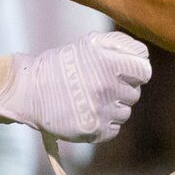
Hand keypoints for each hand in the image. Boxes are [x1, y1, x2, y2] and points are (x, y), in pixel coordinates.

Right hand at [0, 30, 152, 143]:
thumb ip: (121, 45)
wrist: (30, 91)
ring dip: (112, 107)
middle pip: (134, 94)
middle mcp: (108, 87)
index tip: (122, 73)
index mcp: (108, 63)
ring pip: (125, 112)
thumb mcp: (89, 43)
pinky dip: (105, 123)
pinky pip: (114, 129)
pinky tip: (88, 113)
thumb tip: (144, 55)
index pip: (144, 72)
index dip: (135, 72)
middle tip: (98, 86)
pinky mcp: (95, 130)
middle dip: (121, 90)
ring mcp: (102, 111)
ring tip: (90, 100)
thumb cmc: (61, 65)